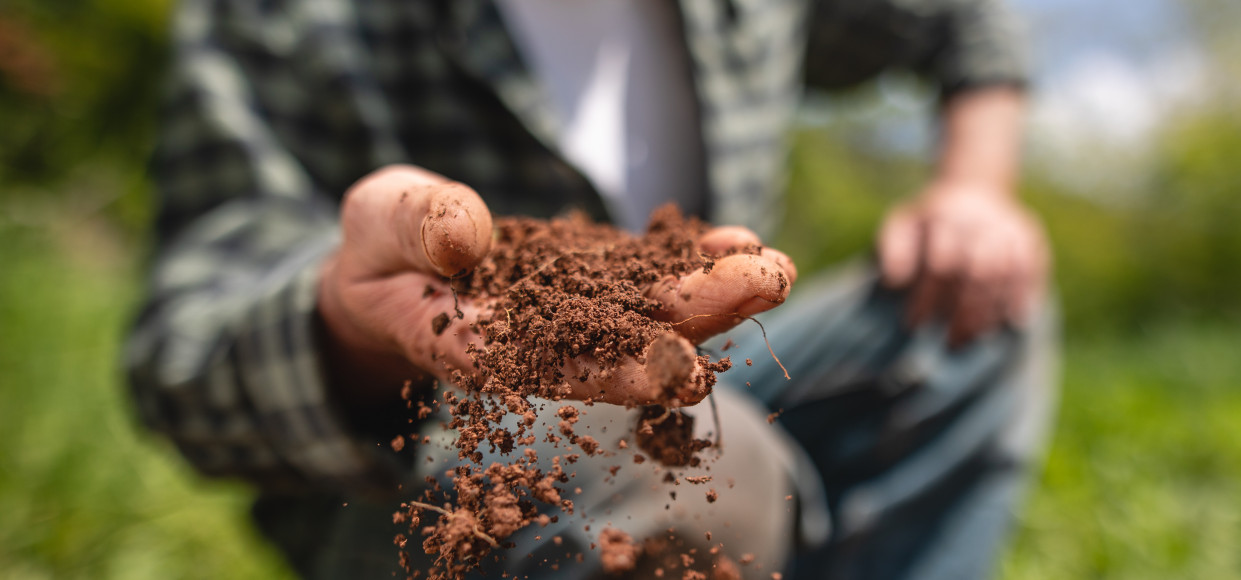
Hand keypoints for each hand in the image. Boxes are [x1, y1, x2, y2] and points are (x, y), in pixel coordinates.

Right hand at [316, 165, 795, 411]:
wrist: (396, 262)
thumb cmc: (378, 250)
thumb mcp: (376, 223)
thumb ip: (415, 227)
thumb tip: (466, 235)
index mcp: (479, 348)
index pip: (554, 369)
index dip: (618, 372)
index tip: (681, 370)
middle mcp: (542, 343)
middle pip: (625, 343)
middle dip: (697, 320)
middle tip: (764, 288)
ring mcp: (576, 314)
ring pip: (651, 313)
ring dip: (717, 294)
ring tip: (774, 267)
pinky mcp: (596, 283)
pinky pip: (651, 275)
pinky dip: (695, 261)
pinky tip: (744, 241)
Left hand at [876, 181, 1048, 346]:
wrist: (973, 188)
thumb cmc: (929, 221)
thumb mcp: (902, 225)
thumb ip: (892, 250)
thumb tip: (894, 280)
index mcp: (944, 217)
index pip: (940, 264)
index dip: (928, 297)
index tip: (915, 324)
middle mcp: (980, 220)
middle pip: (977, 272)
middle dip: (963, 311)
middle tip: (950, 342)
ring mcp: (1008, 227)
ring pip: (1004, 274)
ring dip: (990, 311)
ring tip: (973, 338)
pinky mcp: (1029, 236)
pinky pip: (1031, 270)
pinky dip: (1022, 297)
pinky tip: (1012, 322)